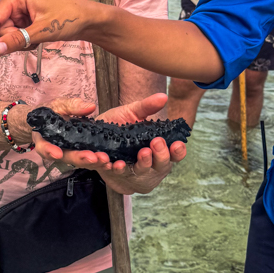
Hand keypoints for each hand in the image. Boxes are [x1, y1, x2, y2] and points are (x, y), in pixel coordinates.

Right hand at [0, 0, 94, 60]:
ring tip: (37, 39)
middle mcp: (14, 2)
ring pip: (7, 35)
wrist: (87, 20)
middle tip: (30, 43)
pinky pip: (16, 37)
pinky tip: (38, 39)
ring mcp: (19, 12)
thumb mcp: (43, 31)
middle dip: (12, 41)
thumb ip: (18, 40)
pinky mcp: (24, 20)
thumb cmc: (70, 17)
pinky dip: (25, 43)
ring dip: (20, 43)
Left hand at [33, 92, 186, 194]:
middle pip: (161, 165)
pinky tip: (113, 162)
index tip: (177, 143)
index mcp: (158, 149)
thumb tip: (163, 96)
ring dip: (142, 164)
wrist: (95, 138)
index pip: (175, 154)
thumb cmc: (119, 126)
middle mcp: (150, 164)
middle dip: (160, 155)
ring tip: (141, 154)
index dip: (178, 151)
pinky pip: (117, 175)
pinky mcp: (115, 175)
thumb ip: (147, 107)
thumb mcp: (133, 114)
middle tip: (156, 143)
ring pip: (142, 172)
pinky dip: (116, 169)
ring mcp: (134, 172)